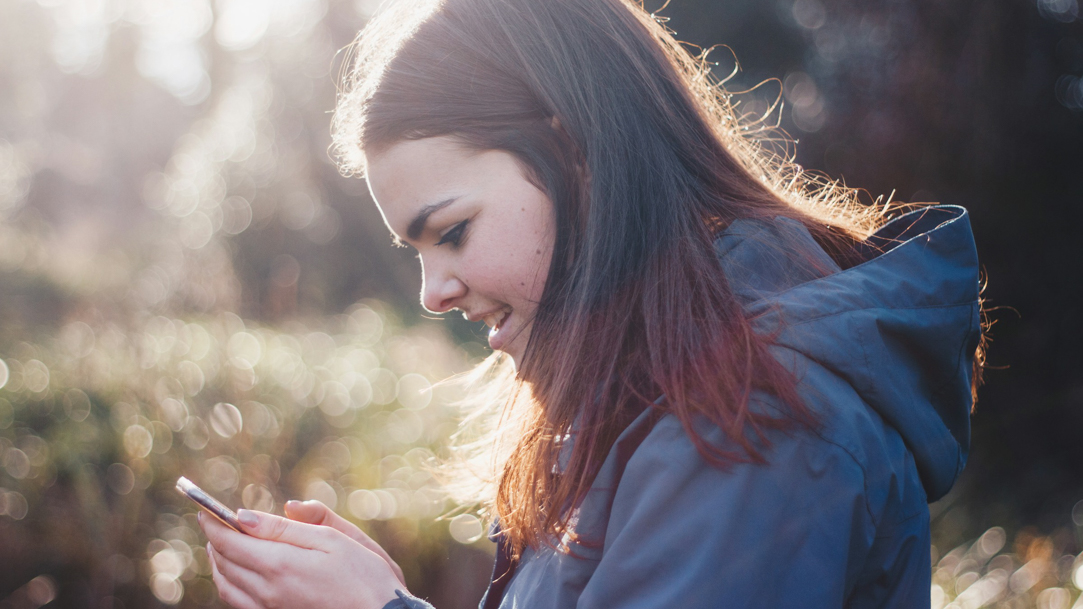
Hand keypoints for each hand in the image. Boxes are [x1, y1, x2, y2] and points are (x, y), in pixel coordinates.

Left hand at [199, 507, 404, 608]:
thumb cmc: (365, 576)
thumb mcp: (333, 539)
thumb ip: (288, 527)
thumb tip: (246, 516)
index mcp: (280, 564)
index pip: (229, 540)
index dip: (213, 522)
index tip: (205, 509)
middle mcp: (267, 591)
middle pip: (223, 562)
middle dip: (215, 539)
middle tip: (214, 522)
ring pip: (226, 585)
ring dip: (218, 562)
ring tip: (222, 544)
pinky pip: (237, 603)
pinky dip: (229, 583)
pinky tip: (238, 573)